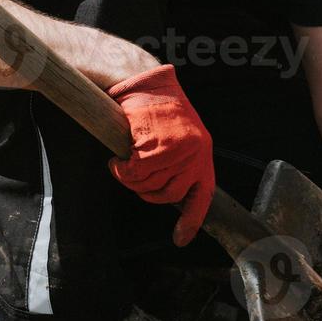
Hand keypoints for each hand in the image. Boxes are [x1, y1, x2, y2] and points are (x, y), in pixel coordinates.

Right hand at [106, 64, 214, 245]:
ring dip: (130, 179)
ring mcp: (180, 148)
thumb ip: (178, 162)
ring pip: (150, 185)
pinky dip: (122, 170)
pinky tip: (118, 158)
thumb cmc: (155, 108)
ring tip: (123, 163)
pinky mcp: (159, 142)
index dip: (191, 221)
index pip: (202, 195)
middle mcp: (197, 153)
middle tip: (131, 175)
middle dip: (145, 191)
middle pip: (168, 195)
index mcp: (203, 154)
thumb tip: (166, 190)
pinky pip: (137, 171)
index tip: (180, 240)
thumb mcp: (178, 135)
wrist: (144, 80)